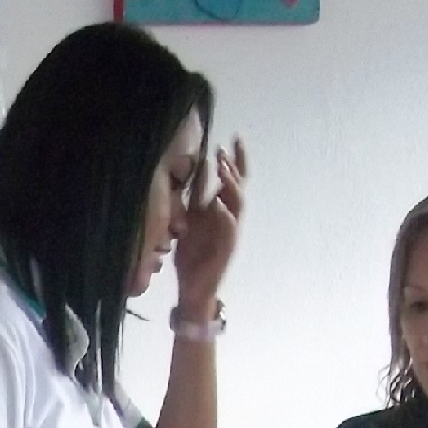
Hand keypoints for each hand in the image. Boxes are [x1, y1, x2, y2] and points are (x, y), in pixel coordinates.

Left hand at [173, 135, 246, 311]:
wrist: (192, 289)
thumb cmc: (191, 256)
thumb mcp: (189, 220)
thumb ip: (194, 197)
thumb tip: (199, 168)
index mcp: (218, 210)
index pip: (231, 179)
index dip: (234, 159)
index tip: (231, 138)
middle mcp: (227, 218)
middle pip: (238, 186)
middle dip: (232, 168)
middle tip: (223, 150)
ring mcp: (229, 233)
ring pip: (238, 204)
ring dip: (232, 187)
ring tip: (224, 172)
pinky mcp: (227, 249)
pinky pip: (230, 230)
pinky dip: (227, 217)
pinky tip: (221, 205)